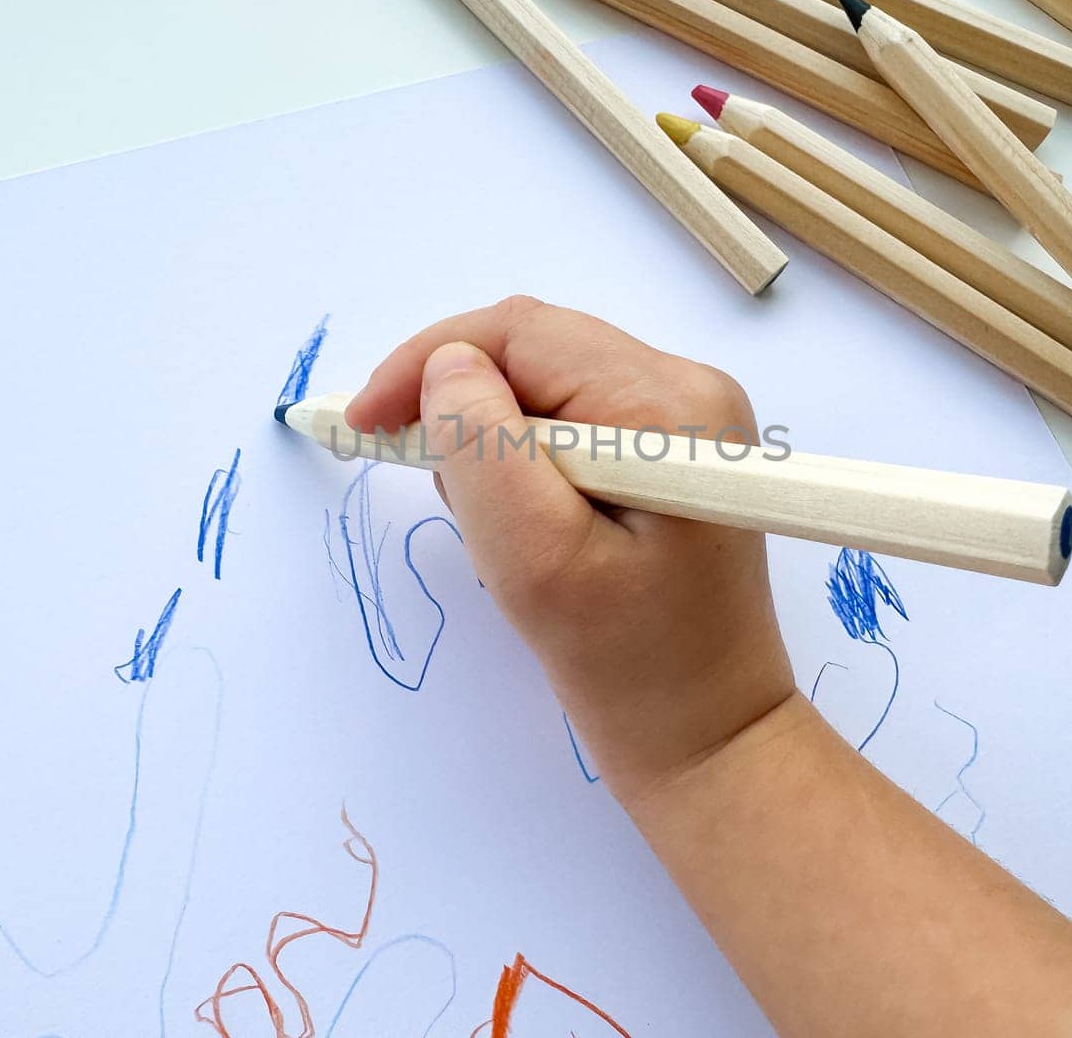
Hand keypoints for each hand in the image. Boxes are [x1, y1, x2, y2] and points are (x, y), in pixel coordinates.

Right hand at [344, 296, 796, 802]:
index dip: (428, 362)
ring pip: (546, 389)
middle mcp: (689, 390)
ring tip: (493, 528)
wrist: (709, 738)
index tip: (362, 425)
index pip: (522, 333)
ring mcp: (688, 422)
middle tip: (420, 479)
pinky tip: (527, 529)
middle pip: (536, 352)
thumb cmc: (626, 664)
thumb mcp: (536, 557)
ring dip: (491, 441)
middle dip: (459, 404)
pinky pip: (571, 425)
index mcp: (668, 404)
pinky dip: (524, 465)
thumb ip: (483, 446)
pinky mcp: (674, 457)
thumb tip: (448, 366)